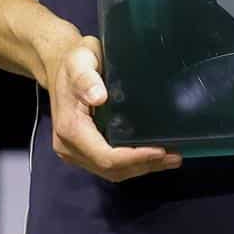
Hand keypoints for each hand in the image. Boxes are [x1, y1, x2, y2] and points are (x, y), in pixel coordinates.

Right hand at [46, 35, 180, 180]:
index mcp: (70, 129)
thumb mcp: (79, 61)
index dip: (135, 158)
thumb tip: (99, 97)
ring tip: (171, 158)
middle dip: (144, 165)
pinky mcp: (83, 150)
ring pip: (112, 171)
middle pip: (111, 169)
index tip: (161, 150)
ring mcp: (75, 151)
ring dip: (142, 167)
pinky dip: (132, 164)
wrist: (58, 66)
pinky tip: (153, 156)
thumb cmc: (73, 62)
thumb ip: (86, 78)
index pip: (106, 156)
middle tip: (175, 156)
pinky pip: (108, 164)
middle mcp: (69, 146)